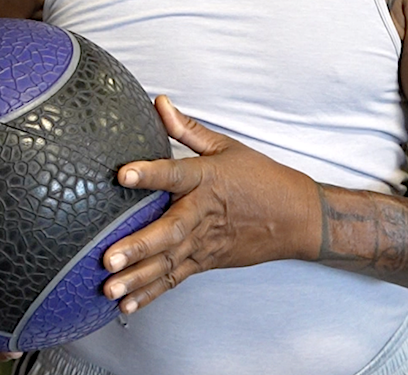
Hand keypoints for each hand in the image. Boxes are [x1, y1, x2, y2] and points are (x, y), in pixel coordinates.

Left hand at [101, 95, 322, 313]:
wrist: (298, 218)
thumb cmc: (261, 179)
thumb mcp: (225, 147)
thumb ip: (187, 128)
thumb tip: (158, 102)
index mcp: (207, 180)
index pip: (174, 174)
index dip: (148, 173)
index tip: (122, 174)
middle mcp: (203, 214)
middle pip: (169, 231)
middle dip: (138, 246)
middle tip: (108, 257)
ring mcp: (204, 243)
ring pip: (168, 262)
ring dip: (138, 278)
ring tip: (109, 289)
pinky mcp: (206, 261)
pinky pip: (176, 279)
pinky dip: (152, 293)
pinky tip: (128, 305)